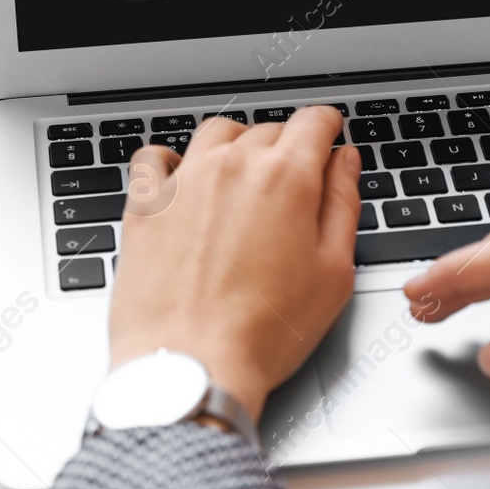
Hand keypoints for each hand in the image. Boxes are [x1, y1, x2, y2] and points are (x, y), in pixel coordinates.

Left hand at [109, 107, 360, 423]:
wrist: (192, 367)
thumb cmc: (264, 333)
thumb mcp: (333, 272)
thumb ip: (343, 204)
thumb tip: (344, 162)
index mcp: (286, 178)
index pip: (313, 121)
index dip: (327, 128)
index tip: (327, 137)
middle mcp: (233, 166)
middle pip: (268, 130)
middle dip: (286, 148)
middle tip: (291, 186)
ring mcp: (184, 181)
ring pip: (216, 134)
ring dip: (236, 146)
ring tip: (241, 181)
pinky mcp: (145, 205)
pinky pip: (154, 157)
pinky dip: (170, 161)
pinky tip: (182, 181)